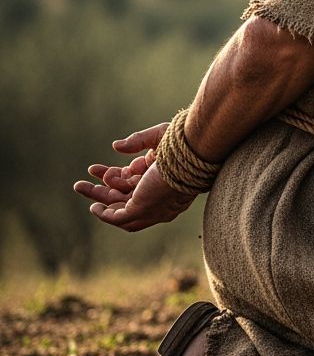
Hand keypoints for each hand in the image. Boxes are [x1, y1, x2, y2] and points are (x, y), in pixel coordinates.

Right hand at [73, 123, 196, 231]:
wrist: (192, 157)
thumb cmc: (183, 145)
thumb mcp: (158, 137)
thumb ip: (137, 140)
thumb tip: (116, 147)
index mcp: (162, 178)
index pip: (133, 182)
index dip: (114, 176)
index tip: (95, 169)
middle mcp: (157, 194)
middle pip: (125, 196)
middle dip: (102, 190)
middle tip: (81, 184)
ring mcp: (150, 204)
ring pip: (119, 206)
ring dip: (99, 197)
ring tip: (79, 186)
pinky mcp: (142, 209)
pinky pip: (119, 218)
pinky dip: (105, 214)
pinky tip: (94, 206)